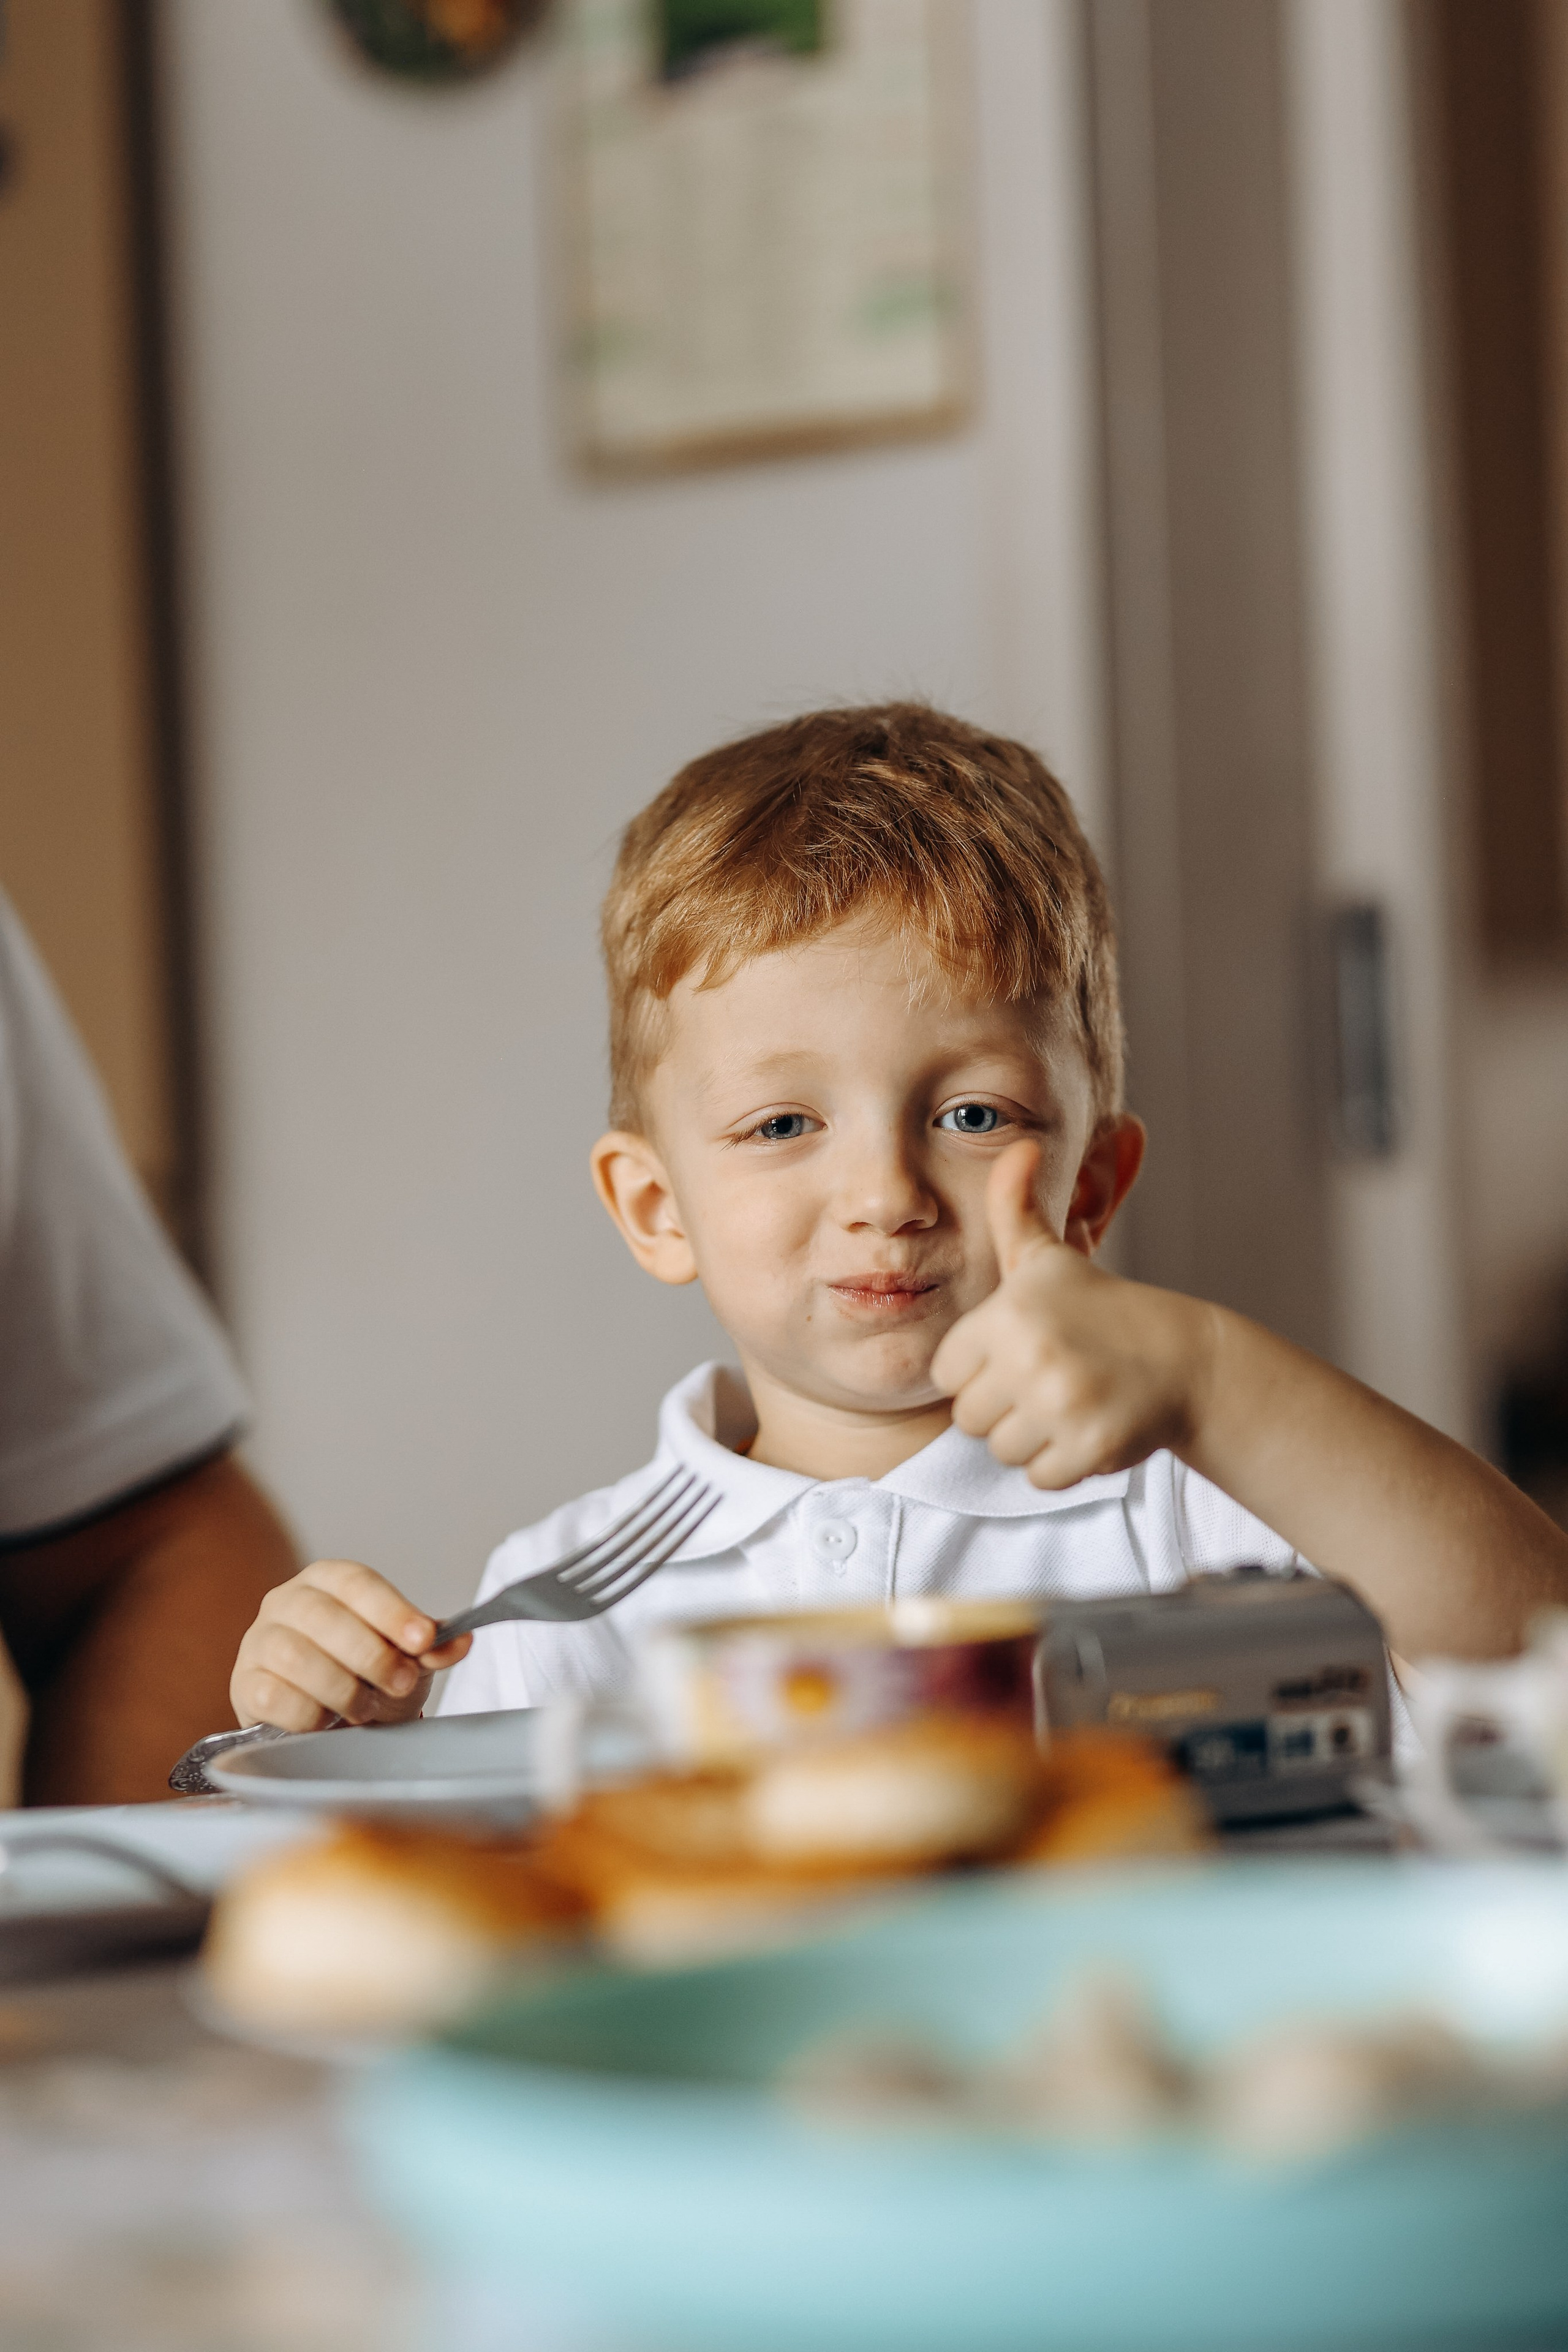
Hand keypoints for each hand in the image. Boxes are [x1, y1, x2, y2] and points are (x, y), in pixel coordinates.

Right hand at [230, 1560, 472, 1732]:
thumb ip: (430, 1646)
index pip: (357, 1584)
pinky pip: (274, 1698)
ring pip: (296, 1657)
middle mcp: (287, 1602)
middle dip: (372, 1655)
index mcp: (327, 1580)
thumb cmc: (364, 1672)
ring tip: (366, 1707)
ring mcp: (259, 1642)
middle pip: (325, 1619)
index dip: (392, 1611)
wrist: (326, 1714)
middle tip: (401, 1682)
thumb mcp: (405, 1654)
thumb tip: (461, 1640)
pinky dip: (309, 1714)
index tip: (423, 1639)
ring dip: (342, 1688)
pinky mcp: (245, 1685)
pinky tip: (328, 1720)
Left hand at [930, 1141, 1217, 1488]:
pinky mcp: (1091, 1446)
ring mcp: (1062, 1404)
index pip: (948, 1373)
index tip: (1020, 1353)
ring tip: (1071, 1400)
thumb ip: (1013, 1208)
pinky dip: (1064, 1462)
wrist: (1183, 1358)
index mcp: (1008, 1315)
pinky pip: (1041, 1477)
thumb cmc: (1101, 1309)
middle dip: (1005, 1407)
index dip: (980, 1368)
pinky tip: (1090, 1425)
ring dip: (1034, 1437)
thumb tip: (1017, 1144)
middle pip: (971, 1418)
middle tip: (1050, 1379)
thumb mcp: (1048, 1257)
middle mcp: (1031, 1358)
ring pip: (1003, 1451)